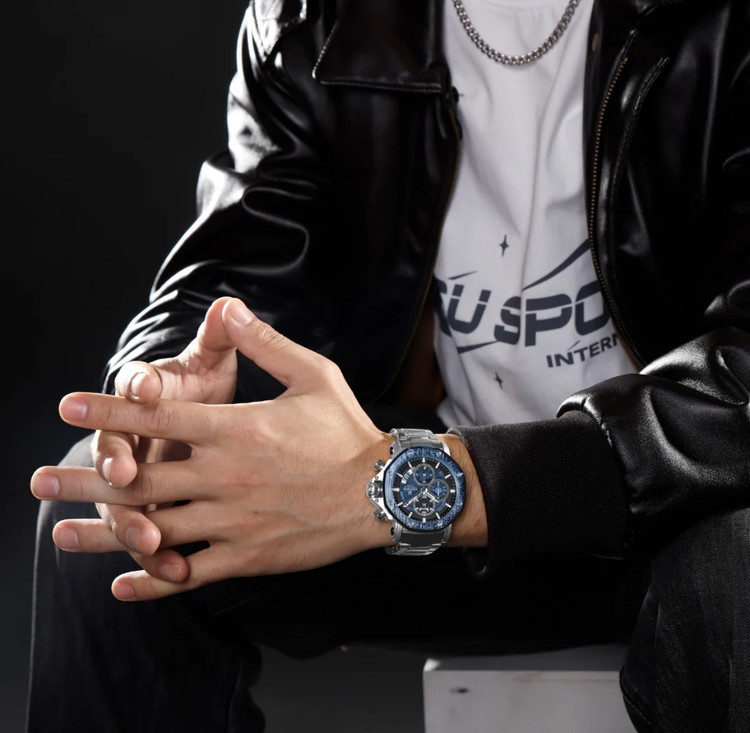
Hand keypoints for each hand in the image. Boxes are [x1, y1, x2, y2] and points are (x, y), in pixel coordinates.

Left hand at [32, 299, 394, 600]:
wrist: (382, 490)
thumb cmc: (347, 430)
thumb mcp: (313, 375)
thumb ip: (265, 343)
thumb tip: (230, 306)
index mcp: (236, 429)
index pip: (158, 418)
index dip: (108, 410)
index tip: (67, 409)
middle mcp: (224, 476)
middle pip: (141, 480)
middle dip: (84, 480)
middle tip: (38, 483)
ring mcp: (233, 521)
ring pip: (154, 530)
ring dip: (102, 533)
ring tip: (59, 534)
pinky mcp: (248, 555)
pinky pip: (190, 574)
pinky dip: (152, 581)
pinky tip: (121, 586)